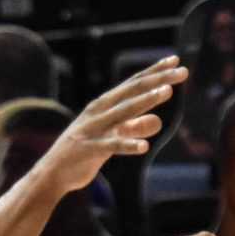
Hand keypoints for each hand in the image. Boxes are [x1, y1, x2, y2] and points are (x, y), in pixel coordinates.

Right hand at [27, 59, 186, 199]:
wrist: (52, 174)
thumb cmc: (84, 153)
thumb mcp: (113, 138)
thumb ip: (134, 128)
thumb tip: (158, 121)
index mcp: (105, 105)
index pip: (134, 84)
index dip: (155, 72)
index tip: (176, 61)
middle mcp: (99, 111)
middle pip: (133, 91)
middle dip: (157, 80)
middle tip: (182, 72)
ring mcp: (93, 129)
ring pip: (123, 112)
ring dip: (145, 102)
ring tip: (166, 94)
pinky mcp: (88, 150)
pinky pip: (111, 146)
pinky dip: (127, 145)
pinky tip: (144, 147)